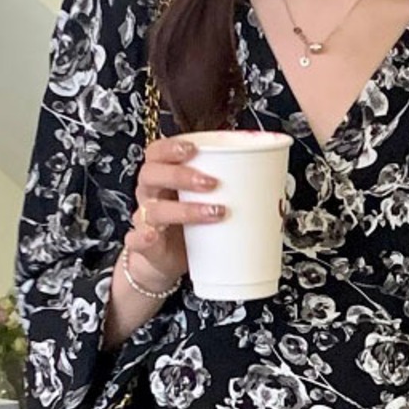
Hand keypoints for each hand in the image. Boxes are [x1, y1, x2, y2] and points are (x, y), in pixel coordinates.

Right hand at [123, 136, 225, 290]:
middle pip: (152, 174)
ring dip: (183, 209)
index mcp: (162, 178)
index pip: (157, 152)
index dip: (172, 147)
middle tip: (212, 183)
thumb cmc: (189, 225)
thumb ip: (226, 188)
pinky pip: (136, 239)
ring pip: (154, 208)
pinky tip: (153, 236)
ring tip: (213, 212)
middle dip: (181, 175)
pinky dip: (143, 237)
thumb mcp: (205, 202)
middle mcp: (149, 194)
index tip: (194, 148)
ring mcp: (145, 220)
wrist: (168, 261)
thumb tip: (271, 179)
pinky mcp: (143, 245)